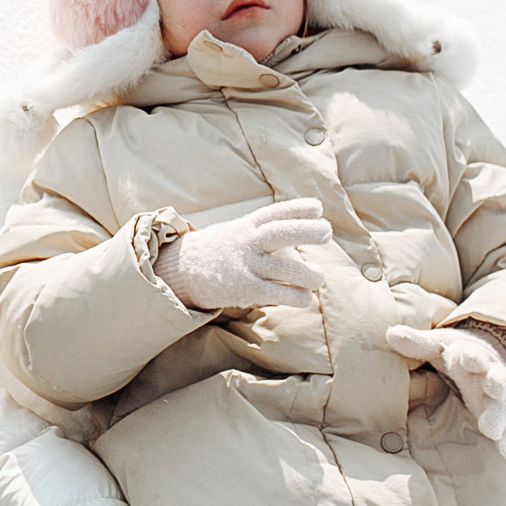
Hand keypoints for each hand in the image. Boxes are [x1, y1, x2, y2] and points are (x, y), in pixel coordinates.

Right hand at [153, 198, 331, 311]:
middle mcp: (246, 243)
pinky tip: (305, 298)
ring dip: (308, 274)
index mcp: (244, 228)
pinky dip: (295, 296)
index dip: (297, 208)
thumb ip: (259, 231)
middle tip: (327, 232)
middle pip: (280, 232)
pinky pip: (276, 292)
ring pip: (284, 268)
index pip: (273, 213)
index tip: (318, 207)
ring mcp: (244, 265)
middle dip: (307, 231)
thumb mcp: (233, 233)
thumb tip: (295, 231)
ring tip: (320, 278)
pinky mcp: (243, 288)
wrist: (179, 273)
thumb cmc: (215, 253)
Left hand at [386, 324, 505, 465]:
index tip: (468, 357)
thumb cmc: (454, 352)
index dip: (470, 356)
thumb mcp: (437, 345)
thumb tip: (391, 334)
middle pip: (494, 379)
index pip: (472, 355)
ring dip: (498, 416)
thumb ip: (417, 342)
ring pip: (502, 406)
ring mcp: (497, 397)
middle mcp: (489, 376)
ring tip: (492, 431)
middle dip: (494, 382)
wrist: (483, 357)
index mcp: (471, 356)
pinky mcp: (500, 414)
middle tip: (492, 387)